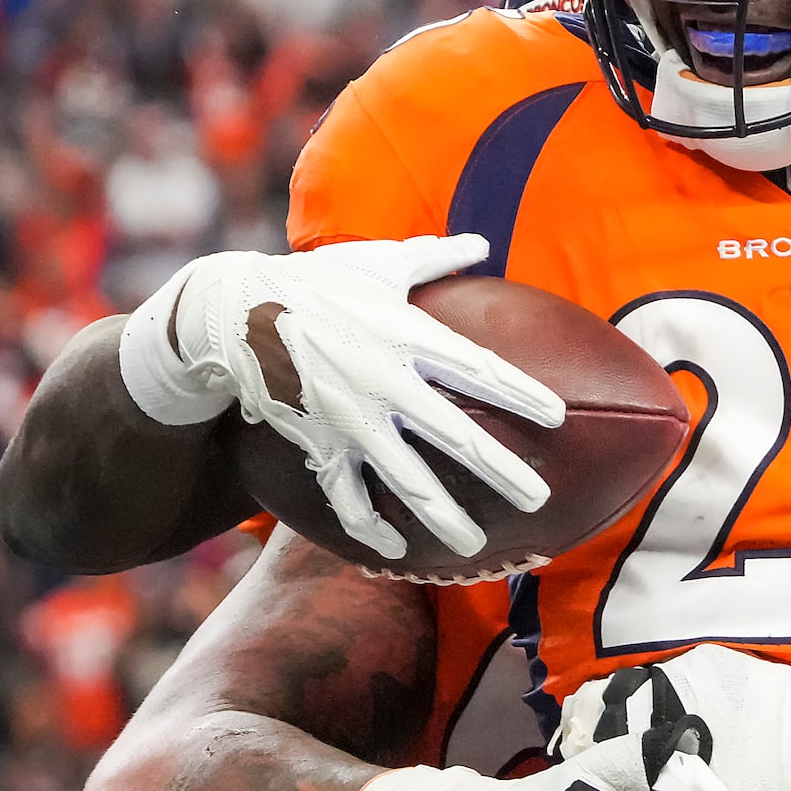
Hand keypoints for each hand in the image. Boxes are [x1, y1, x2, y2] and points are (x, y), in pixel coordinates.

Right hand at [119, 235, 567, 560]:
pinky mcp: (316, 441)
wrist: (232, 312)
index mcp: (407, 334)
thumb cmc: (313, 281)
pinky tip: (396, 547)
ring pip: (403, 479)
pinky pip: (345, 493)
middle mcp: (384, 381)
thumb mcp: (375, 262)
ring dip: (441, 516)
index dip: (521, 394)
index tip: (559, 420)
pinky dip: (367, 525)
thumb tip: (480, 242)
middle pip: (454, 435)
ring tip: (475, 546)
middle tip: (540, 501)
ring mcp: (350, 418)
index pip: (480, 369)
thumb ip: (433, 256)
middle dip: (500, 471)